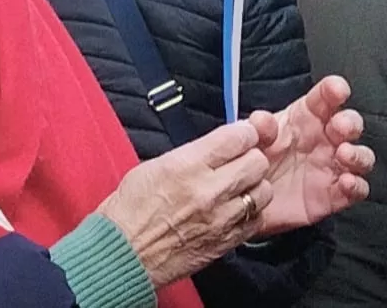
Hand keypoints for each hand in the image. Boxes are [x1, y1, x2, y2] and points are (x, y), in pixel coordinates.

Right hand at [98, 116, 279, 286]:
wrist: (123, 254)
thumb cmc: (130, 210)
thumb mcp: (155, 166)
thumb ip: (193, 154)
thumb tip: (219, 146)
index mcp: (187, 165)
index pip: (237, 137)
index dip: (244, 133)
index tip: (241, 136)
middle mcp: (208, 190)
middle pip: (257, 162)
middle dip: (252, 157)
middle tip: (241, 161)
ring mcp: (220, 218)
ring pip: (263, 192)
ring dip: (254, 186)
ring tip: (239, 188)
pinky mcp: (225, 242)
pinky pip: (256, 220)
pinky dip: (251, 213)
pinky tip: (236, 211)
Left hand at [253, 75, 372, 235]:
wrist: (249, 199)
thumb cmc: (255, 160)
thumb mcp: (251, 140)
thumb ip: (258, 128)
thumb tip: (262, 120)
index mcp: (306, 117)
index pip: (325, 97)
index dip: (334, 90)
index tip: (337, 90)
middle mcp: (325, 139)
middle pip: (350, 123)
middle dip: (350, 121)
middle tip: (340, 126)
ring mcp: (332, 167)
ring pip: (361, 155)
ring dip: (358, 154)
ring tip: (344, 154)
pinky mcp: (334, 195)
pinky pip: (357, 189)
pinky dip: (357, 186)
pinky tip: (346, 183)